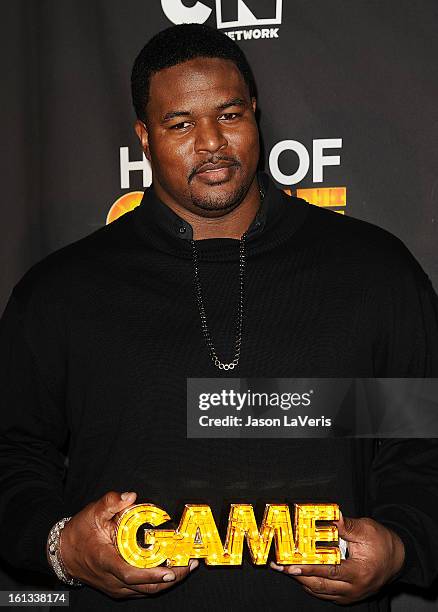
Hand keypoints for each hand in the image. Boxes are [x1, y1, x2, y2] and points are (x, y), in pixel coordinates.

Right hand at [54, 491, 198, 598]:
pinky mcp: (120, 588)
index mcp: (105, 560)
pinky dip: (158, 582)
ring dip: (168, 581)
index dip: (151, 574)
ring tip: (186, 566)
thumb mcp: (93, 512)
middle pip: (145, 586)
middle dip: (170, 578)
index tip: (170, 570)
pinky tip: (172, 570)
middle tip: (189, 565)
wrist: (63, 553)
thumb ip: (111, 502)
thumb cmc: (79, 533)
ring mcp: (116, 586)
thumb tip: (130, 496)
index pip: (130, 573)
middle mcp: (112, 579)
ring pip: (146, 590)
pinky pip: (142, 589)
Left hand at [270, 513, 404, 604]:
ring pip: (320, 591)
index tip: (290, 565)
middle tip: (279, 566)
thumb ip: (345, 525)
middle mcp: (353, 588)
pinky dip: (312, 585)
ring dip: (301, 580)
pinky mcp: (349, 596)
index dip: (307, 568)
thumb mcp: (366, 529)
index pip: (327, 571)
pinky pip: (326, 594)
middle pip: (319, 585)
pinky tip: (301, 575)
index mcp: (358, 572)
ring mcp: (351, 595)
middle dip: (297, 575)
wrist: (399, 558)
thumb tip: (330, 516)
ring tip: (285, 568)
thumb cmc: (383, 542)